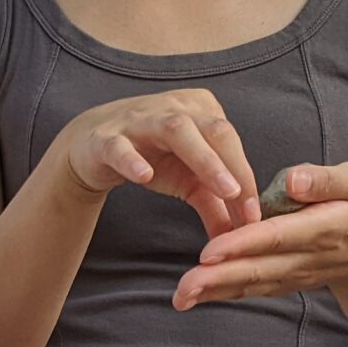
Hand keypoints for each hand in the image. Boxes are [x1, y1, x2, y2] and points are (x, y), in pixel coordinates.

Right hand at [60, 90, 258, 233]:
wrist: (93, 147)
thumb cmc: (152, 157)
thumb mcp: (190, 183)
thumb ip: (216, 207)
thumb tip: (244, 237)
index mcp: (202, 113)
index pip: (231, 142)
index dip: (246, 176)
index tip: (254, 214)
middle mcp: (175, 109)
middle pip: (214, 130)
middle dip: (232, 165)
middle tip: (244, 198)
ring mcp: (139, 120)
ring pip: (176, 130)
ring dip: (203, 158)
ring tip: (219, 189)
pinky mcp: (106, 138)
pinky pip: (120, 146)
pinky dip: (133, 160)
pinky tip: (144, 176)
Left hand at [173, 160, 347, 308]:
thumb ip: (328, 180)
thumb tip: (294, 180)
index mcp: (324, 227)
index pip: (279, 236)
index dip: (244, 244)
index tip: (211, 251)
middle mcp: (307, 257)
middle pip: (259, 269)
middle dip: (220, 278)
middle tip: (184, 286)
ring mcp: (294, 274)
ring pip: (251, 284)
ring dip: (215, 292)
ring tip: (181, 296)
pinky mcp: (284, 281)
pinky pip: (252, 289)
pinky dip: (223, 294)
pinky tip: (195, 296)